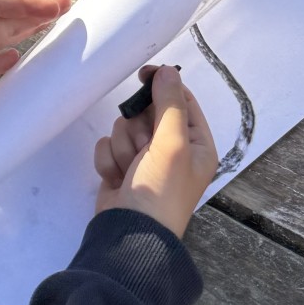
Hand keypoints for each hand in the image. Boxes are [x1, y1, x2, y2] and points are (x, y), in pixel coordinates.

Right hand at [94, 65, 216, 236]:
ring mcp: (144, 160)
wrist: (129, 234)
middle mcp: (172, 150)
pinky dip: (108, 161)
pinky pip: (108, 147)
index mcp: (196, 144)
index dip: (162, 86)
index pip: (181, 101)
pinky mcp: (120, 169)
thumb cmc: (161, 189)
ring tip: (130, 170)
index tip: (143, 75)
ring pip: (123, 127)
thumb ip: (170, 104)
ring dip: (123, 147)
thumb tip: (167, 70)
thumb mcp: (172, 144)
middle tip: (144, 148)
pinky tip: (116, 179)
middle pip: (147, 112)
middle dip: (139, 128)